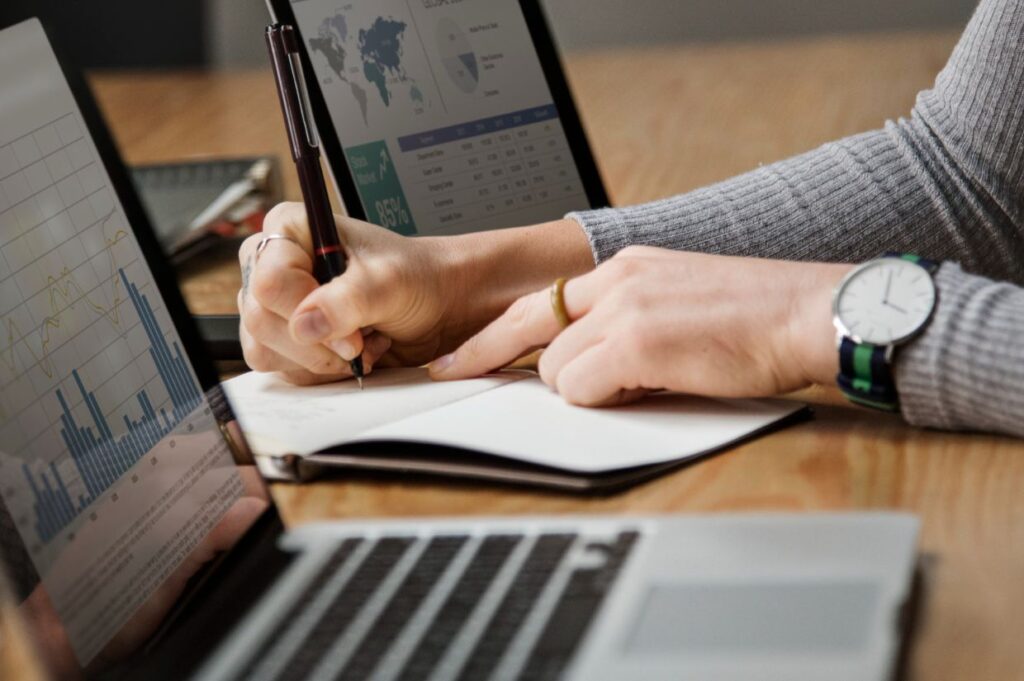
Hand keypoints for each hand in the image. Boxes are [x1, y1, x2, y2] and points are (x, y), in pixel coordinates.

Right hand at [238, 204, 593, 384]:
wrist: (437, 306)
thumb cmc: (417, 278)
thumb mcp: (390, 282)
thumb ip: (349, 300)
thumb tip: (306, 324)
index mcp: (290, 229)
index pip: (270, 281)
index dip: (306, 312)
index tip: (351, 331)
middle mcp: (273, 264)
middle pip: (261, 319)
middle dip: (315, 344)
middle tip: (359, 343)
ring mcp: (275, 304)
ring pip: (264, 348)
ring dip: (318, 359)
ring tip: (360, 343)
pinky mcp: (284, 338)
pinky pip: (281, 368)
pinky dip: (318, 370)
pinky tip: (350, 354)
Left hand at [430, 247, 851, 405]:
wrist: (811, 313)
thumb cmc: (758, 318)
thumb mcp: (680, 300)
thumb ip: (628, 321)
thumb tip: (592, 363)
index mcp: (627, 266)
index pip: (541, 300)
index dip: (493, 333)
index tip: (460, 354)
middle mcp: (617, 278)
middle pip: (530, 328)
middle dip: (493, 358)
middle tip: (453, 375)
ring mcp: (625, 307)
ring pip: (556, 368)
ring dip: (585, 388)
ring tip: (641, 383)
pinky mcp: (638, 341)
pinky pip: (581, 387)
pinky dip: (604, 399)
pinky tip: (650, 387)